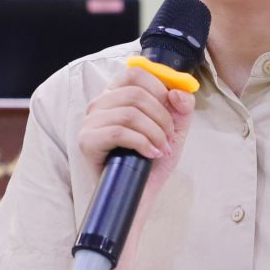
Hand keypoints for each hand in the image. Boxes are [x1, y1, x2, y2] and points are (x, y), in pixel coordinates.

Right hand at [78, 66, 194, 179]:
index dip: (159, 89)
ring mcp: (90, 122)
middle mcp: (100, 104)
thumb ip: (182, 108)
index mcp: (117, 95)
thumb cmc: (151, 162)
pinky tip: (150, 154)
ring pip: (129, 113)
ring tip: (162, 149)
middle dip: (161, 117)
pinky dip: (142, 143)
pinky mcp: (87, 141)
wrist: (138, 196)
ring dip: (154, 133)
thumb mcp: (174, 131)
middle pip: (135, 93)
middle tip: (170, 138)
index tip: (172, 111)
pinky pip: (118, 132)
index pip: (135, 73)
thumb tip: (178, 93)